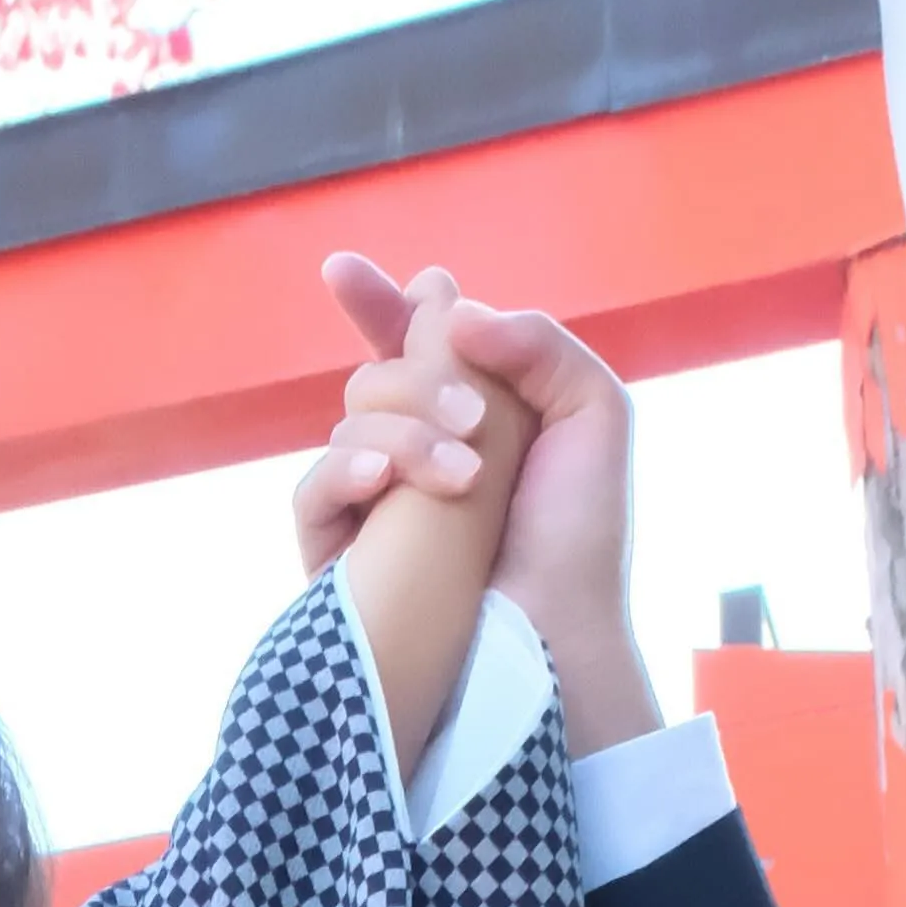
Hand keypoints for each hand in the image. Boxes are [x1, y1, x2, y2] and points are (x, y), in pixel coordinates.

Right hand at [305, 251, 658, 758]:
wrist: (557, 633)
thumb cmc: (581, 537)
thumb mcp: (593, 413)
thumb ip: (536, 340)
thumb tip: (448, 308)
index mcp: (472, 410)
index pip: (411, 340)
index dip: (379, 304)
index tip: (345, 273)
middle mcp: (418, 450)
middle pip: (377, 369)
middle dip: (417, 375)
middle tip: (476, 420)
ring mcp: (376, 505)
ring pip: (349, 421)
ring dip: (405, 430)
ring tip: (462, 475)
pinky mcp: (341, 560)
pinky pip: (312, 491)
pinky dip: (343, 472)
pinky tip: (382, 480)